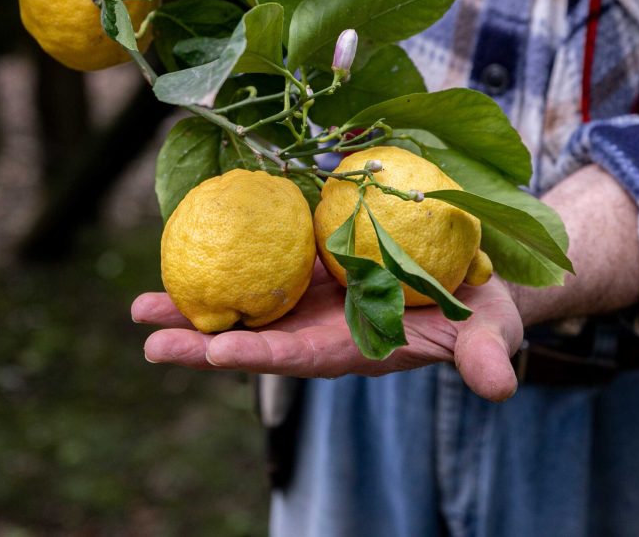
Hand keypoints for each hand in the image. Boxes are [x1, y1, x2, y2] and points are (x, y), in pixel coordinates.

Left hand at [131, 261, 523, 401]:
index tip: (214, 352)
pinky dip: (227, 258)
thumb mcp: (491, 329)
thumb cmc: (483, 310)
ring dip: (196, 307)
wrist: (473, 277)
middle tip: (148, 341)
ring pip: (248, 303)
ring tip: (140, 309)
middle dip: (202, 343)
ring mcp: (313, 298)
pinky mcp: (313, 265)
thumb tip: (498, 388)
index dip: (261, 354)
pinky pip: (264, 262)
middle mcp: (323, 329)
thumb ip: (485, 355)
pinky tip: (188, 250)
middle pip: (257, 337)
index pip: (303, 358)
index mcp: (357, 347)